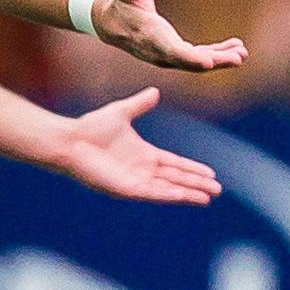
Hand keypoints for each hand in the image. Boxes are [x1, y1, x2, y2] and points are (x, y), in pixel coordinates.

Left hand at [48, 87, 221, 202]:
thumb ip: (140, 104)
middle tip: (217, 189)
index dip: (192, 169)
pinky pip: (154, 193)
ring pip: (169, 188)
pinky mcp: (127, 188)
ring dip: (189, 193)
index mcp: (143, 154)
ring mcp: (135, 180)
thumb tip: (155, 91)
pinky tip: (186, 197)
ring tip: (209, 196)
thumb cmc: (90, 127)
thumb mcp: (121, 112)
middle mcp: (142, 169)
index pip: (174, 164)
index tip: (210, 173)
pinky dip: (171, 195)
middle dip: (197, 184)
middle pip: (176, 178)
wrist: (71, 140)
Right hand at [88, 0, 247, 73]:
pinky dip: (216, 52)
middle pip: (189, 60)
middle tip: (238, 58)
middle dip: (215, 61)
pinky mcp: (174, 52)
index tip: (209, 63)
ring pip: (197, 61)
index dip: (190, 57)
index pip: (172, 51)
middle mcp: (159, 51)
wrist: (109, 22)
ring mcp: (167, 55)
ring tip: (242, 54)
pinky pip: (198, 55)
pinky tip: (235, 47)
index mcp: (149, 36)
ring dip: (220, 58)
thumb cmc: (120, 2)